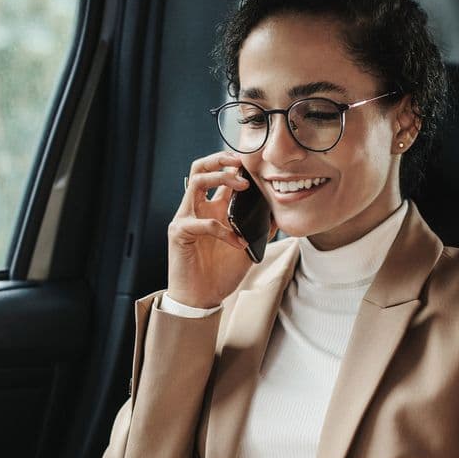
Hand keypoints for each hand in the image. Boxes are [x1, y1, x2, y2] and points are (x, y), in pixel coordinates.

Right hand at [167, 151, 254, 308]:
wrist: (202, 298)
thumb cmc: (221, 274)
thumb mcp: (248, 248)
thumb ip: (260, 230)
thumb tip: (279, 215)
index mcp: (213, 209)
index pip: (218, 175)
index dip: (233, 165)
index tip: (254, 164)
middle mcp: (198, 209)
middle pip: (201, 168)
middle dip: (221, 159)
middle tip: (242, 163)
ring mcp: (186, 218)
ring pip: (197, 181)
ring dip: (221, 179)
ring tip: (243, 187)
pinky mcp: (179, 232)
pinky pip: (202, 222)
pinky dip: (224, 231)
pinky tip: (238, 243)